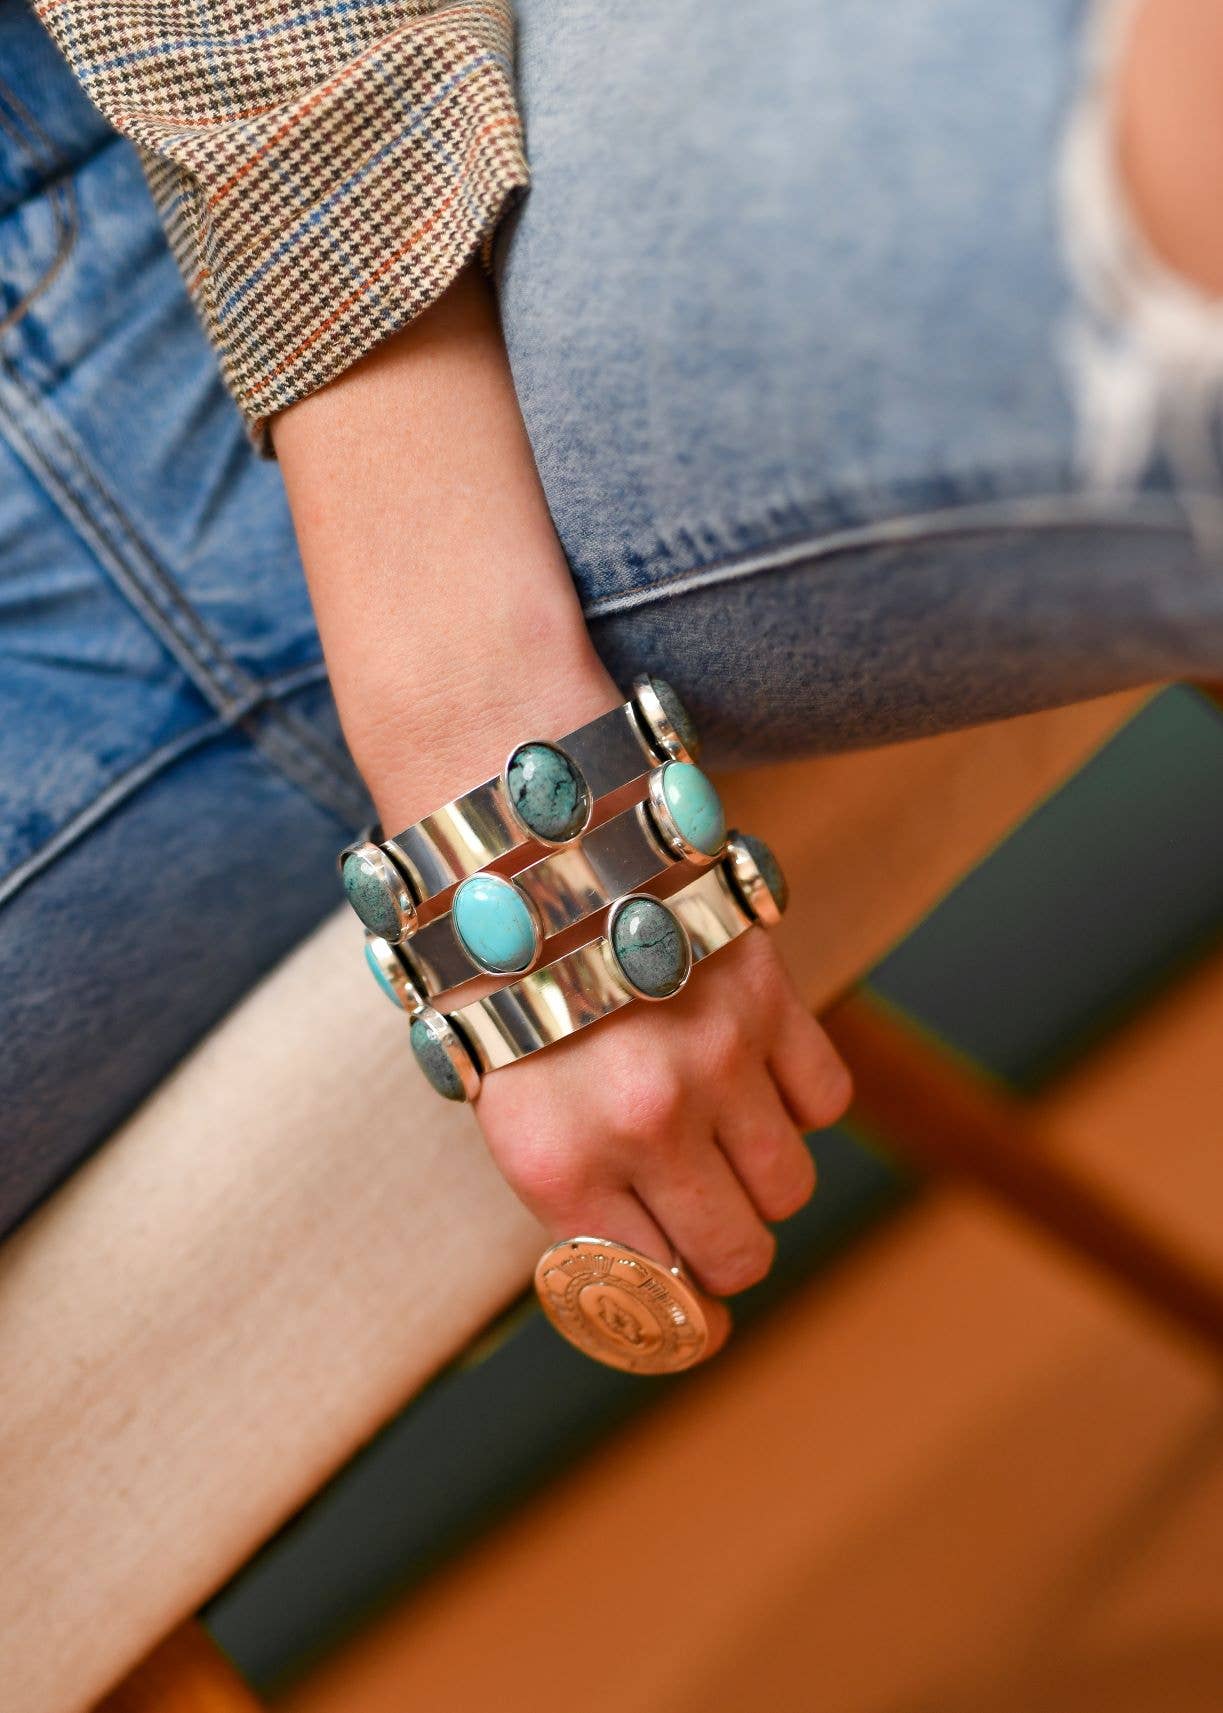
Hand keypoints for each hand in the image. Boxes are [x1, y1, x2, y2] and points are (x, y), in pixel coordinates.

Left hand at [274, 262, 851, 1301]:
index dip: (673, 1323)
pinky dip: (800, 1100)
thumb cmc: (479, 941)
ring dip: (763, 1176)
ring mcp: (714, 1057)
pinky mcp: (768, 988)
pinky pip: (827, 1096)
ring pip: (791, 1184)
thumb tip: (623, 1250)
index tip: (685, 1312)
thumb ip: (557, 1166)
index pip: (645, 1303)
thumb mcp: (484, 1076)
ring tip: (722, 1132)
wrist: (512, 808)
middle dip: (724, 1254)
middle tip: (705, 1222)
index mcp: (547, 1160)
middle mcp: (638, 1123)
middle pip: (740, 1254)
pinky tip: (758, 1069)